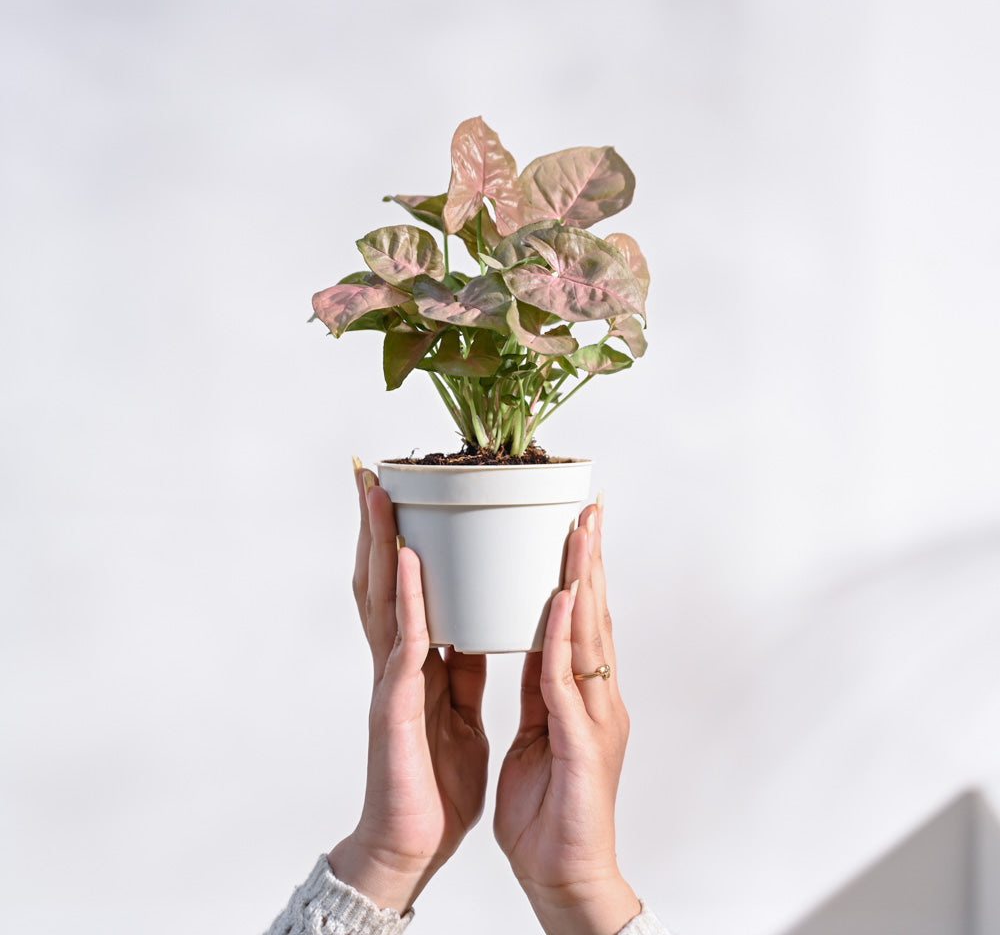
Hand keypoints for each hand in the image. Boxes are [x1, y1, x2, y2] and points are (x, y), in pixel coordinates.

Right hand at [328, 464, 488, 913]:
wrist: (414, 846)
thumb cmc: (435, 782)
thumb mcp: (457, 709)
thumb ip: (459, 665)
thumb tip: (473, 623)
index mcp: (415, 662)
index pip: (402, 588)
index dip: (398, 540)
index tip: (399, 494)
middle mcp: (395, 661)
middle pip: (380, 579)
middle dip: (376, 524)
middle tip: (372, 470)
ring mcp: (390, 680)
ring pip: (380, 597)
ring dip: (380, 540)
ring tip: (378, 490)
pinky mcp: (396, 705)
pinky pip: (404, 641)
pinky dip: (405, 596)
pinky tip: (405, 558)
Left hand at [494, 501, 641, 934]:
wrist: (565, 877)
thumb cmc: (550, 811)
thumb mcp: (537, 733)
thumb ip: (540, 686)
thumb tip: (532, 637)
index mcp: (583, 696)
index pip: (580, 621)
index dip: (578, 572)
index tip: (574, 526)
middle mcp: (598, 699)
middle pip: (594, 616)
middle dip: (589, 559)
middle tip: (588, 507)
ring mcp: (597, 719)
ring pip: (588, 636)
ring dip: (583, 581)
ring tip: (580, 532)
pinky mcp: (584, 746)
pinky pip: (566, 682)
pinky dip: (560, 638)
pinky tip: (558, 601)